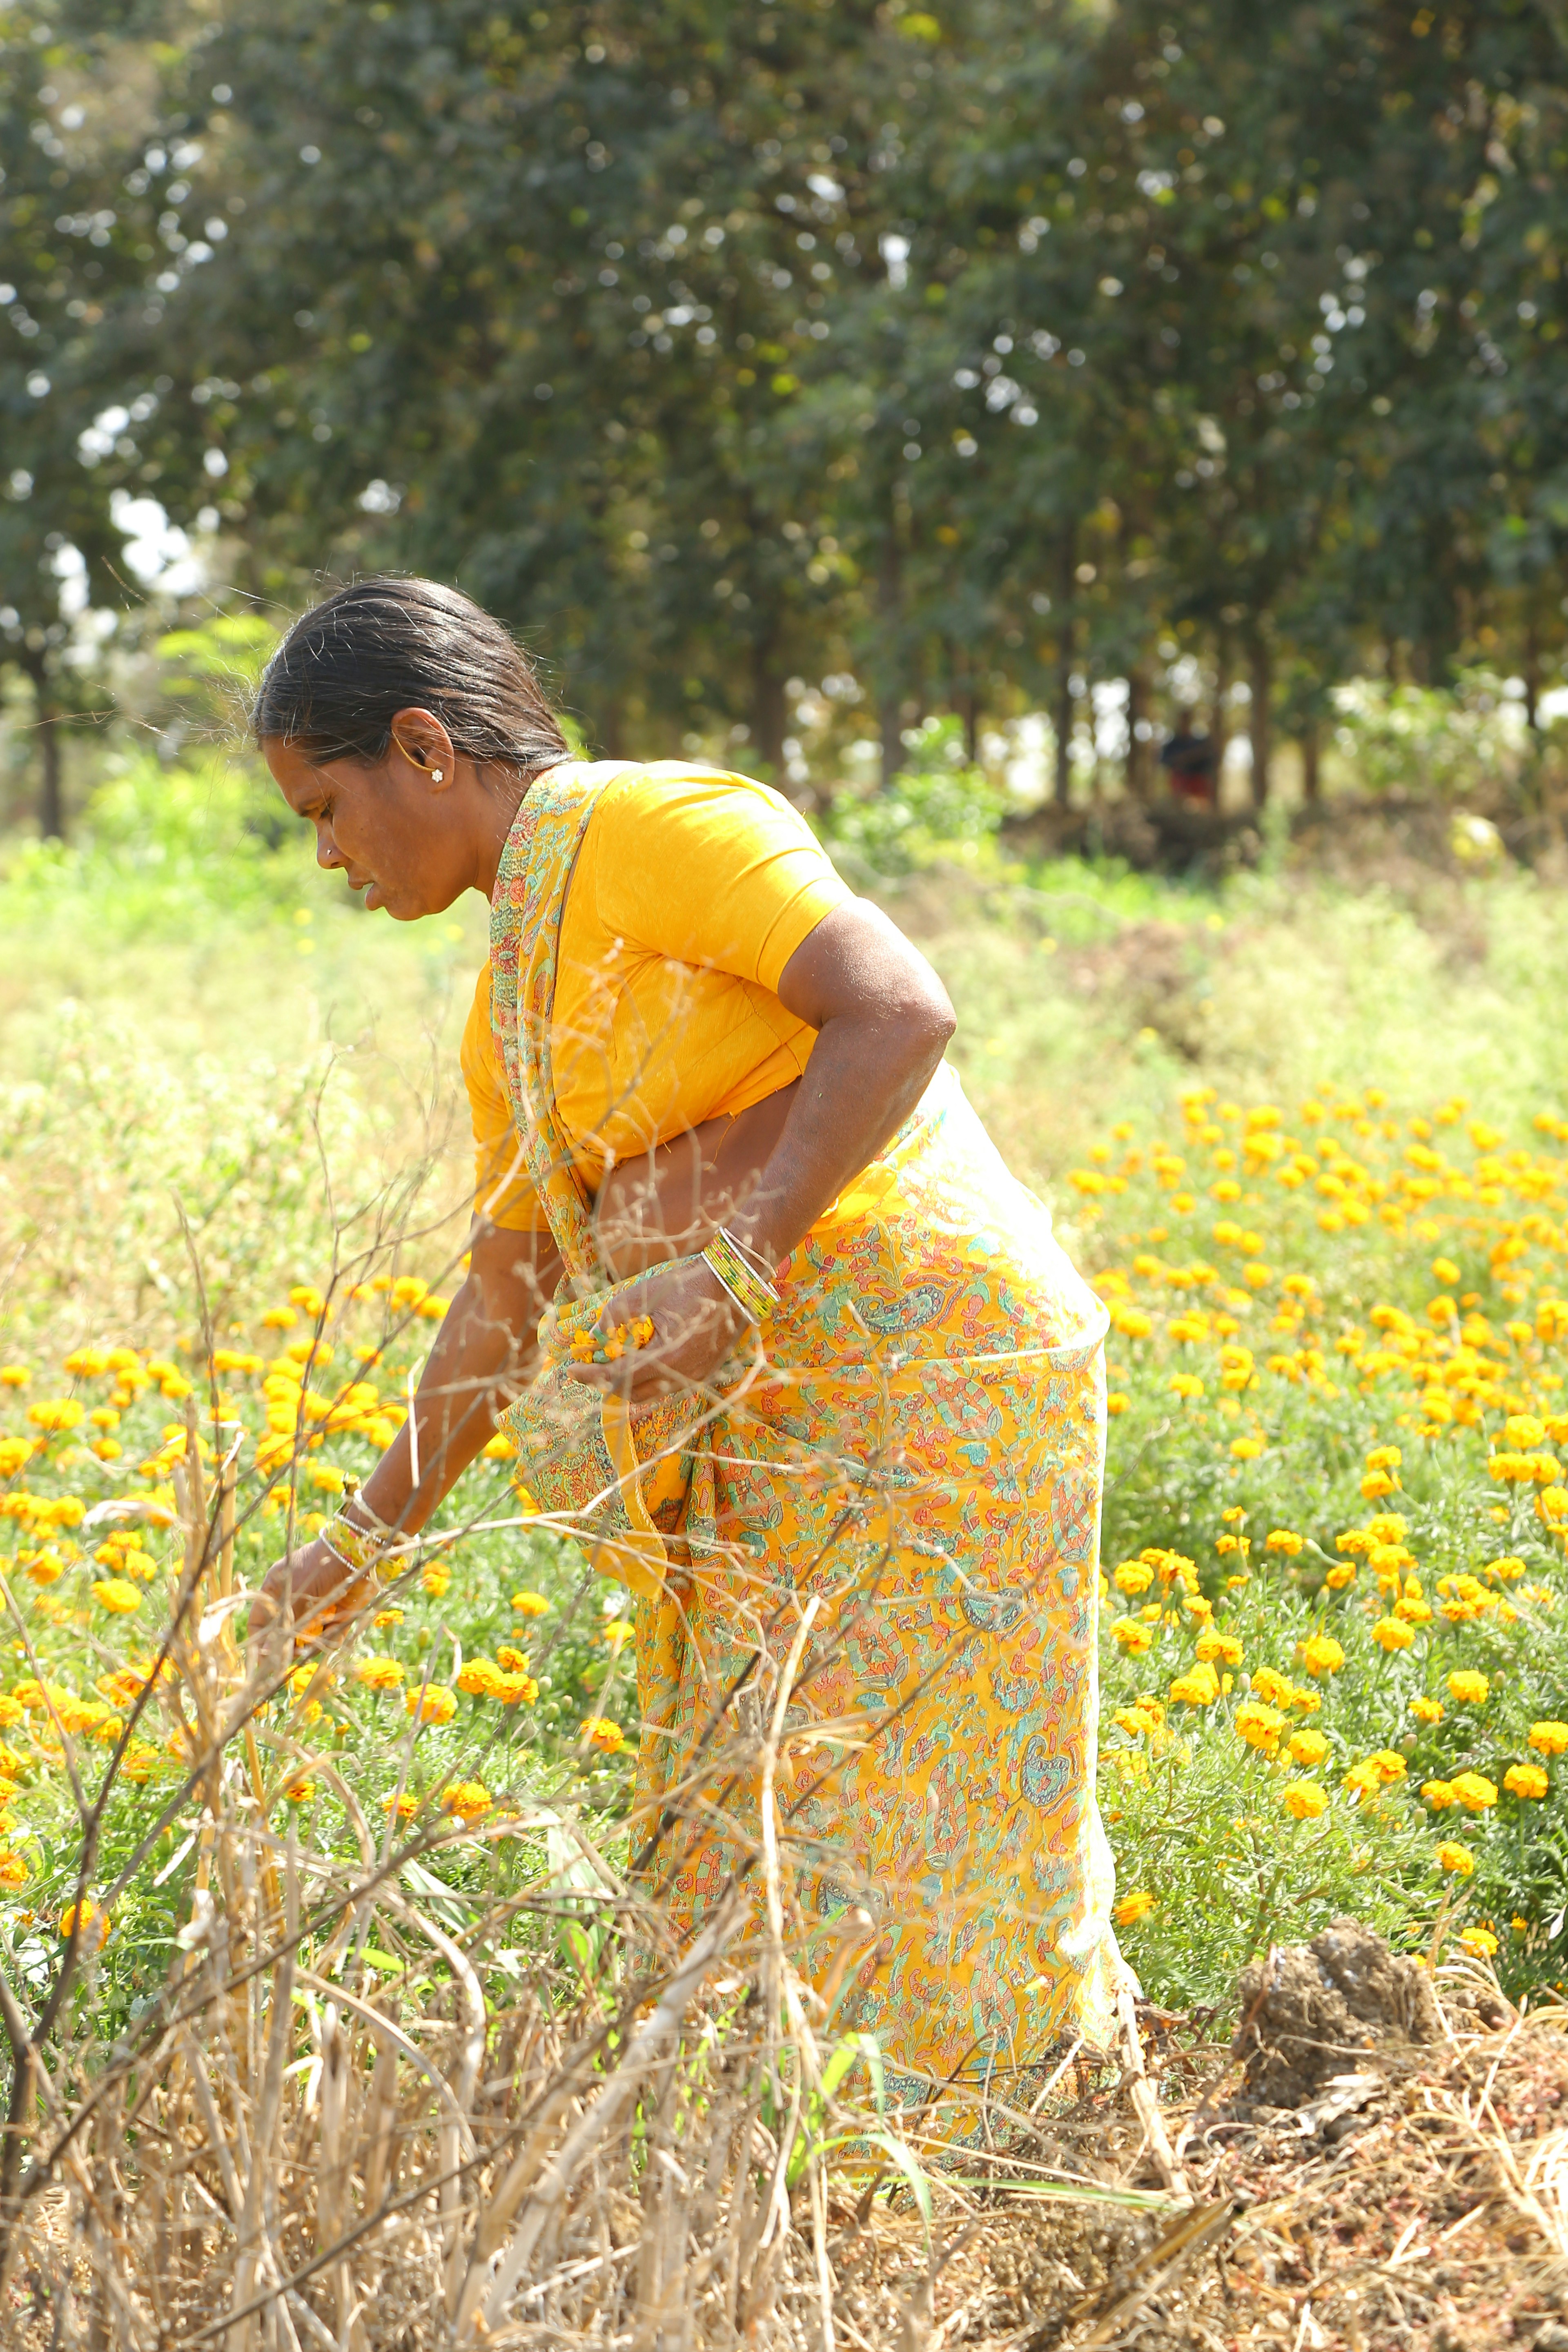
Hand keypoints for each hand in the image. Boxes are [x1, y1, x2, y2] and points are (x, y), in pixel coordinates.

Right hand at [250, 1535, 377, 1648]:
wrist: (357, 1553)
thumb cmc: (319, 1566)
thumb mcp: (295, 1594)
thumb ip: (282, 1624)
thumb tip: (265, 1653)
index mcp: (276, 1588)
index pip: (259, 1620)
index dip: (260, 1641)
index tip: (263, 1660)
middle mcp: (294, 1598)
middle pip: (285, 1632)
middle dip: (288, 1646)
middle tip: (293, 1656)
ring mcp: (316, 1605)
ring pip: (308, 1636)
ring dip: (311, 1644)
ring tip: (313, 1645)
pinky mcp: (338, 1611)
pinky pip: (330, 1633)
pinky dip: (331, 1638)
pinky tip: (334, 1635)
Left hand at [562, 1256, 752, 1404]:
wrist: (734, 1283)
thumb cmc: (689, 1285)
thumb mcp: (645, 1293)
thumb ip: (614, 1315)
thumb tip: (594, 1334)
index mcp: (667, 1358)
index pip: (618, 1377)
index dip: (591, 1374)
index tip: (570, 1369)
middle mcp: (682, 1376)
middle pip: (632, 1393)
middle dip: (606, 1381)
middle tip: (588, 1367)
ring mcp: (695, 1378)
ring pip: (650, 1392)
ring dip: (627, 1381)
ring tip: (612, 1360)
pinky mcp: (704, 1374)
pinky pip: (668, 1384)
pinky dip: (648, 1376)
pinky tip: (640, 1357)